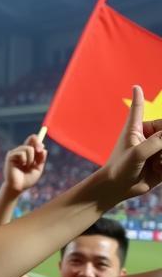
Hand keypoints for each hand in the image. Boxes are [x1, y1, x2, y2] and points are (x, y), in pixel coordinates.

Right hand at [3, 135, 46, 193]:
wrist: (18, 187)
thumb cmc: (27, 179)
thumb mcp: (38, 168)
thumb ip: (41, 159)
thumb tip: (43, 148)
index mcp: (29, 153)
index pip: (33, 141)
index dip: (38, 141)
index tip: (41, 148)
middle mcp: (22, 151)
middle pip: (32, 138)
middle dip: (38, 144)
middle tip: (39, 151)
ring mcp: (16, 153)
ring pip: (28, 148)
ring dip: (31, 158)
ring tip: (27, 166)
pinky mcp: (10, 156)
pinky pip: (21, 153)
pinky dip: (25, 160)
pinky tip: (22, 165)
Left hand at [100, 86, 161, 202]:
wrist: (118, 188)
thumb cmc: (120, 168)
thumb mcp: (137, 153)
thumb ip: (157, 141)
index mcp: (136, 129)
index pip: (139, 110)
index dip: (138, 98)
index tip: (135, 87)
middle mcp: (148, 136)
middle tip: (156, 157)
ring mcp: (156, 148)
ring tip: (156, 164)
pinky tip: (158, 170)